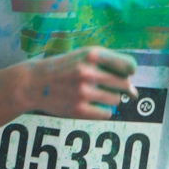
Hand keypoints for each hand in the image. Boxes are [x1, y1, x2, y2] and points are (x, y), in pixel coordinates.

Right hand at [19, 47, 137, 118]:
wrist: (33, 83)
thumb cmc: (64, 68)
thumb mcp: (83, 56)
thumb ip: (110, 67)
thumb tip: (134, 92)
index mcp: (91, 54)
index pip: (129, 66)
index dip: (129, 71)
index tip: (123, 73)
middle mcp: (88, 72)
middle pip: (124, 84)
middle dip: (119, 86)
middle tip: (103, 84)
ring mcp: (83, 92)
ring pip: (116, 99)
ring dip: (109, 98)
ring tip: (92, 93)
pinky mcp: (79, 110)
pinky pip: (106, 114)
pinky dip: (101, 110)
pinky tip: (88, 103)